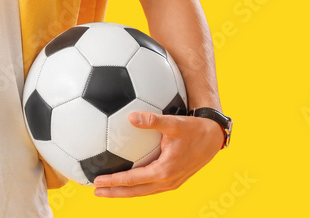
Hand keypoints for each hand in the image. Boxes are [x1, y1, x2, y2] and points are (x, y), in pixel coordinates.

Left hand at [92, 111, 222, 197]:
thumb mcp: (174, 123)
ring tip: (106, 189)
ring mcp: (171, 183)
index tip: (96, 181)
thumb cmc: (194, 129)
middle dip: (114, 193)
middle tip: (95, 191)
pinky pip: (150, 186)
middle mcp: (167, 181)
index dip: (113, 181)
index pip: (132, 180)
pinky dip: (136, 186)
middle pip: (135, 191)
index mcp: (164, 171)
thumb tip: (131, 117)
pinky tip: (126, 180)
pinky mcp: (173, 179)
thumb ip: (152, 120)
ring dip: (124, 191)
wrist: (214, 138)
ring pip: (143, 191)